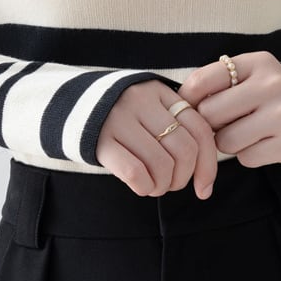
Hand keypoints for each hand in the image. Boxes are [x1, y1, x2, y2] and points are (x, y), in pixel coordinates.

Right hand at [96, 79, 217, 199]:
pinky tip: (141, 187)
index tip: (204, 188)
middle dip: (183, 178)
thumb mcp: (150, 109)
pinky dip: (144, 187)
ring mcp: (119, 118)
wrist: (72, 105)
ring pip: (161, 164)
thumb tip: (205, 175)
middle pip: (184, 149)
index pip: (199, 129)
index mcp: (160, 92)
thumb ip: (177, 126)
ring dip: (163, 186)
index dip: (208, 165)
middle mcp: (141, 100)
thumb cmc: (123, 116)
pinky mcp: (100, 139)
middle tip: (172, 184)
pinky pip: (135, 172)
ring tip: (154, 186)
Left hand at [176, 51, 280, 167]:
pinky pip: (246, 158)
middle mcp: (273, 84)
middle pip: (210, 113)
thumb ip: (215, 84)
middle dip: (210, 123)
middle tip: (222, 122)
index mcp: (257, 62)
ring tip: (245, 132)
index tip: (186, 107)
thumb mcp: (246, 78)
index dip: (186, 98)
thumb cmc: (266, 98)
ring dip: (228, 142)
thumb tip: (178, 105)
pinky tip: (262, 143)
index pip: (202, 80)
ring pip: (226, 140)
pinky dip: (248, 155)